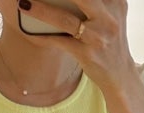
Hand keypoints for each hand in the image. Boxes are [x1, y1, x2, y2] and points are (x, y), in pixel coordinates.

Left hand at [19, 0, 137, 92]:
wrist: (120, 74)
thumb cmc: (108, 39)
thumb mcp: (110, 13)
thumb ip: (94, 1)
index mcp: (115, 1)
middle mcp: (109, 17)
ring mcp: (98, 37)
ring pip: (65, 19)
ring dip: (41, 10)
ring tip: (24, 3)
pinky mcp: (87, 54)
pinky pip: (59, 42)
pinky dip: (43, 35)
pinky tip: (31, 30)